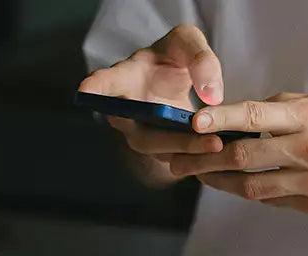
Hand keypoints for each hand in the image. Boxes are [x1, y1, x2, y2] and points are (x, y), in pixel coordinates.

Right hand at [78, 24, 227, 159]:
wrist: (176, 77)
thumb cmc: (173, 56)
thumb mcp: (188, 42)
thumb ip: (201, 59)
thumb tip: (212, 96)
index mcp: (124, 78)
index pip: (104, 83)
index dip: (95, 88)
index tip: (85, 91)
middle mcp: (126, 112)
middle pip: (143, 135)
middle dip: (176, 140)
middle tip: (209, 140)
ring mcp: (141, 135)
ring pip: (161, 152)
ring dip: (190, 152)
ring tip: (219, 145)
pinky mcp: (161, 150)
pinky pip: (176, 160)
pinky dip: (199, 159)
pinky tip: (222, 153)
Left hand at [167, 93, 307, 213]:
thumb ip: (282, 109)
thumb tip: (238, 117)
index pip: (255, 115)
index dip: (220, 120)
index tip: (192, 123)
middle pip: (244, 156)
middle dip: (206, 159)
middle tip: (179, 160)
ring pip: (253, 186)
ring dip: (222, 182)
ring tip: (201, 176)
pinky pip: (274, 200)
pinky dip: (253, 192)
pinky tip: (238, 185)